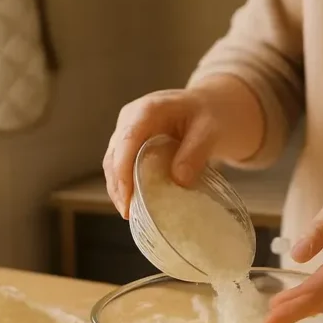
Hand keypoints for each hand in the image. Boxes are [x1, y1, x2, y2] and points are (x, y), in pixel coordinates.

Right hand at [103, 89, 222, 218]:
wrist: (208, 108)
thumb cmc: (208, 115)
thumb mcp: (210, 130)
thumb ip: (195, 152)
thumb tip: (179, 180)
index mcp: (147, 110)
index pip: (127, 141)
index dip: (123, 171)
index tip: (128, 198)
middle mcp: (130, 120)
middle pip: (114, 155)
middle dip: (118, 186)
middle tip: (128, 214)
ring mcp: (127, 133)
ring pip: (112, 164)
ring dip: (118, 190)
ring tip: (130, 213)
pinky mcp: (130, 146)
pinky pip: (121, 168)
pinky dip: (125, 187)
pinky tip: (134, 204)